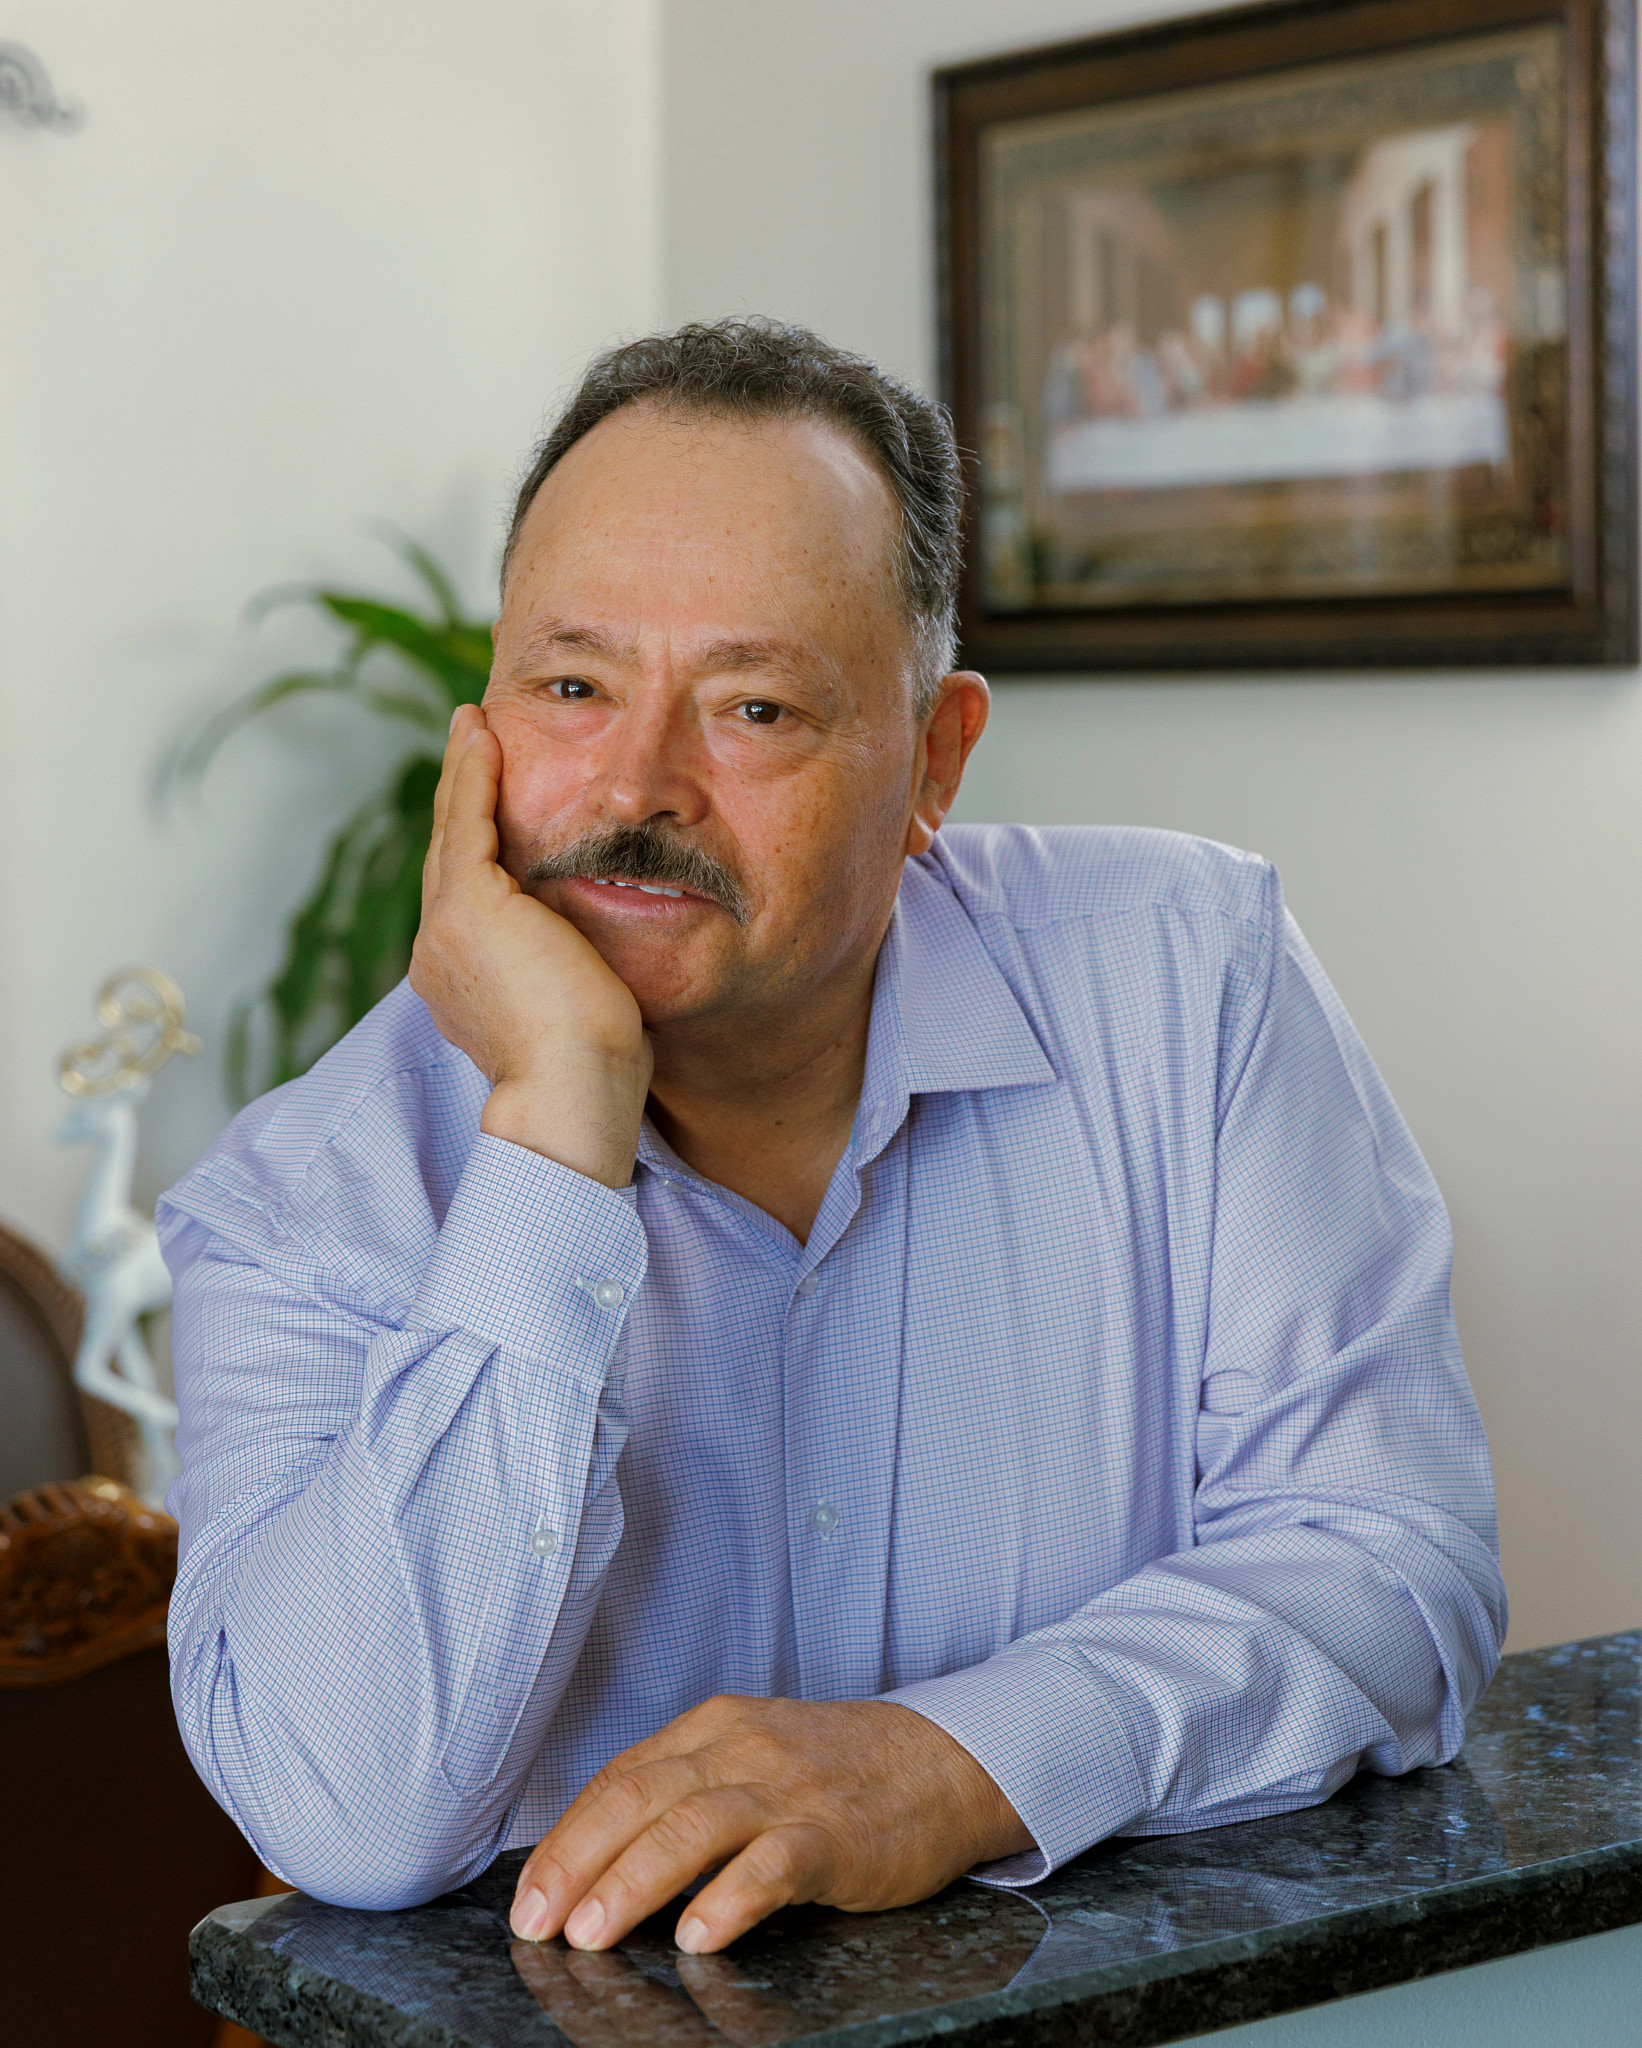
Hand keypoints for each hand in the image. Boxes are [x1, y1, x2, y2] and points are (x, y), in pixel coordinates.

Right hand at [410, 704, 651, 1185]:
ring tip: (473, 725)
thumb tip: (602, 961)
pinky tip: (483, 734)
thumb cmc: (595, 1072)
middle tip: (471, 739)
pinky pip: (467, 820)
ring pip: (454, 830)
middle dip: (460, 794)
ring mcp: (446, 928)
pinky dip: (473, 774)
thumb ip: (575, 972)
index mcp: (462, 979)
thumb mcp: (580, 1007)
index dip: (476, 842)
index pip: (470, 894)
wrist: (574, 1094)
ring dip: (462, 772)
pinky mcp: (468, 906)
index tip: (488, 805)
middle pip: (451, 852)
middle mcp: (439, 952)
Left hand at [508, 1694, 1032, 1954]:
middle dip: (578, 1860)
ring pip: (695, 1825)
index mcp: (713, 1728)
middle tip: (538, 1922)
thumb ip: (686, 1792)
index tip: (527, 1897)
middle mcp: (743, 1749)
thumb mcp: (753, 1757)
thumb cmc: (839, 1769)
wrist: (944, 1760)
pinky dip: (732, 1897)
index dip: (566, 1839)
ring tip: (593, 1932)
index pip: (620, 1778)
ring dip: (635, 1879)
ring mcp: (790, 1789)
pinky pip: (776, 1862)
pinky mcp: (836, 1834)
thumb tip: (598, 1859)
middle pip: (642, 1796)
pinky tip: (699, 1934)